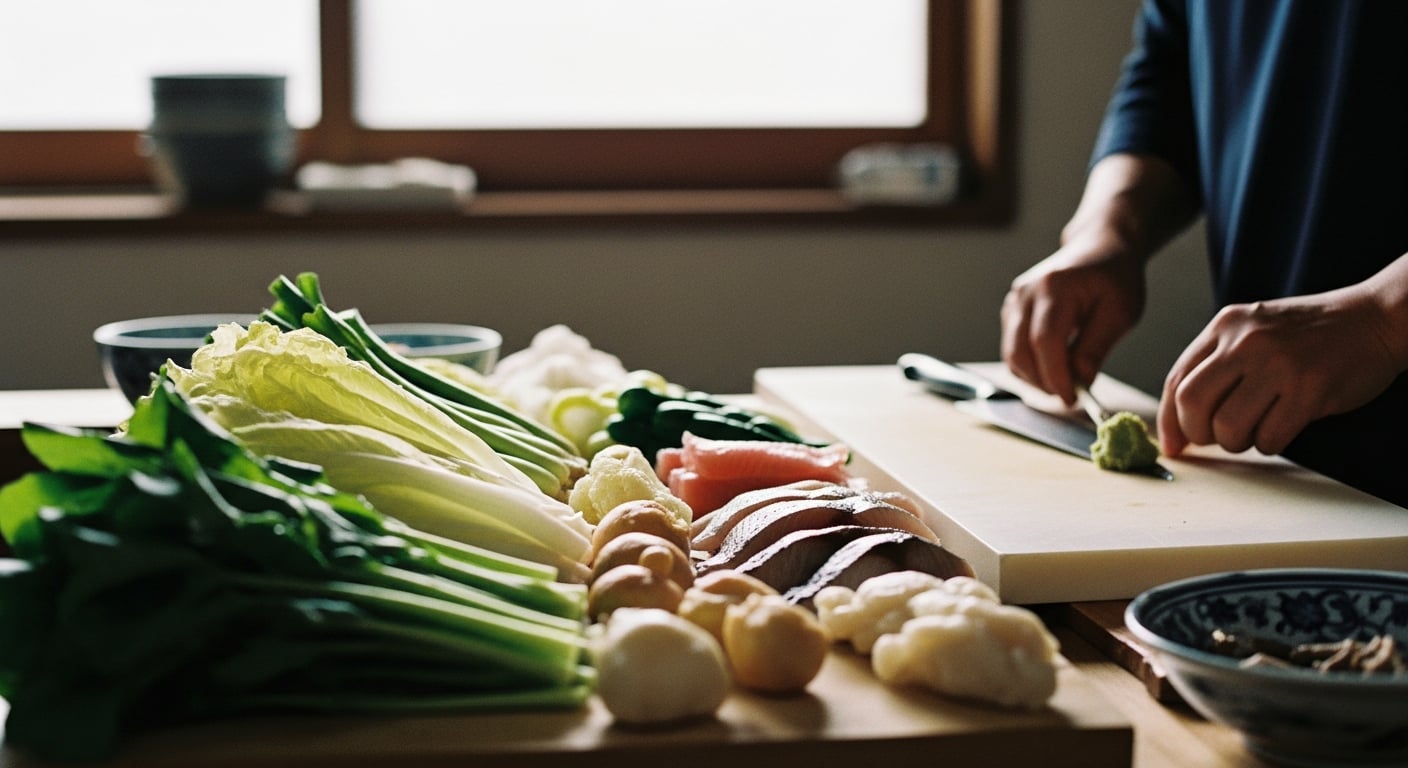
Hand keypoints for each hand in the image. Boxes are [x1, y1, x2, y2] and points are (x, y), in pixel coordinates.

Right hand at [1001, 241, 1145, 403]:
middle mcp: (1026, 293)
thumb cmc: (1114, 278)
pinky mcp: (1011, 310)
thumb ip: (1096, 347)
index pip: (1045, 340)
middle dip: (1043, 382)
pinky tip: (1055, 366)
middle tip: (1070, 396)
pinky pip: (1012, 348)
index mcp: (1055, 288)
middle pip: (1019, 351)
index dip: (1056, 375)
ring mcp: (1014, 301)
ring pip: (1012, 354)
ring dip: (1035, 377)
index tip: (1072, 398)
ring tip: (1066, 381)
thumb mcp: (1120, 313)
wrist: (1099, 248)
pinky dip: (1030, 366)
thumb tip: (1080, 382)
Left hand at [1158, 284, 1406, 456]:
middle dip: (1197, 433)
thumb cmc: (1312, 333)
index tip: (1172, 444)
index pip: (1175, 379)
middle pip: (1192, 403)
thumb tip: (1179, 423)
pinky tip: (1283, 428)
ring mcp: (1278, 364)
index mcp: (1226, 325)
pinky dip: (1270, 443)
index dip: (1169, 420)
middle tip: (1215, 439)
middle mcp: (1246, 341)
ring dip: (1237, 442)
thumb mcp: (1254, 330)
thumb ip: (1217, 364)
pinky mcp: (1309, 389)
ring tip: (1255, 431)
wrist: (1375, 318)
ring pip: (1228, 426)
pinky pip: (1269, 437)